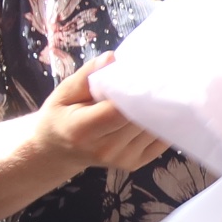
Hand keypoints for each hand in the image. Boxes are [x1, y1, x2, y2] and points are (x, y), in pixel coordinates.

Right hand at [42, 54, 164, 172]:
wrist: (59, 151)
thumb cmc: (61, 116)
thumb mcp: (64, 93)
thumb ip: (88, 75)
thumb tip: (112, 57)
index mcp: (83, 130)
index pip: (119, 111)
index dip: (134, 92)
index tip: (144, 73)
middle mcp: (106, 149)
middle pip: (139, 120)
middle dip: (149, 98)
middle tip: (157, 77)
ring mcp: (123, 159)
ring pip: (153, 130)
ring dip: (158, 110)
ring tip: (159, 91)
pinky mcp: (136, 164)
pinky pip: (160, 141)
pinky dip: (162, 124)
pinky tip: (159, 109)